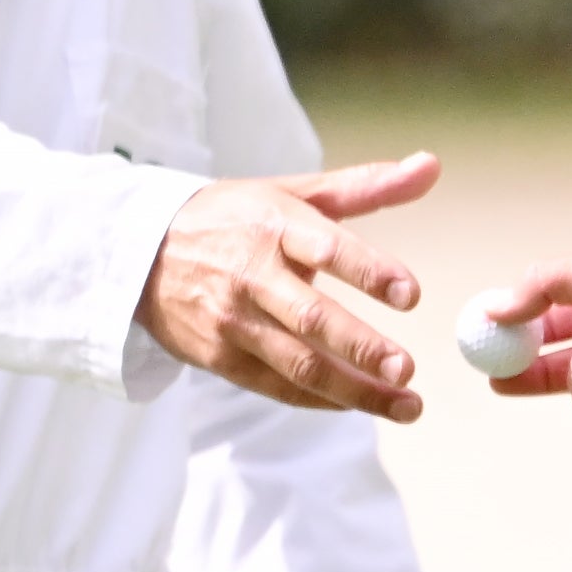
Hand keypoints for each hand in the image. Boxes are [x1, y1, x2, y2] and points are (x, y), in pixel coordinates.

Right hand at [145, 151, 438, 420]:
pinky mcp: (219, 357)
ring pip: (299, 365)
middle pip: (312, 318)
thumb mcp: (292, 192)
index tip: (411, 294)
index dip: (370, 271)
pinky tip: (361, 404)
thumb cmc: (233, 218)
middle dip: (362, 347)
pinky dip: (322, 400)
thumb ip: (366, 186)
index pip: (328, 248)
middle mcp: (252, 274)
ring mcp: (233, 320)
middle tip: (407, 369)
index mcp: (274, 225)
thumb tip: (431, 166)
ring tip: (406, 405)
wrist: (140, 250)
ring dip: (356, 391)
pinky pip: (278, 386)